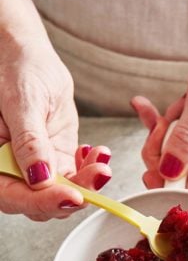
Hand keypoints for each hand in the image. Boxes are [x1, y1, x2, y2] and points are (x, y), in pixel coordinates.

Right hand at [0, 37, 111, 219]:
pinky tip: (99, 154)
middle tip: (97, 176)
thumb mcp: (21, 104)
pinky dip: (92, 171)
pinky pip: (76, 178)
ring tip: (101, 162)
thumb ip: (29, 142)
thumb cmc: (14, 70)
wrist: (28, 56)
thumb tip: (39, 178)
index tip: (72, 197)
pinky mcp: (57, 159)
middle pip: (41, 203)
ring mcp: (38, 167)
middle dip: (73, 195)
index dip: (44, 202)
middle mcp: (13, 170)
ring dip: (88, 183)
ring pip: (64, 193)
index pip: (15, 197)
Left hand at [132, 20, 187, 194]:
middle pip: (181, 181)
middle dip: (160, 151)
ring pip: (181, 162)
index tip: (156, 156)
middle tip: (164, 120)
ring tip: (181, 106)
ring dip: (168, 134)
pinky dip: (173, 131)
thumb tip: (168, 173)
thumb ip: (186, 138)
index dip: (165, 186)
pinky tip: (162, 111)